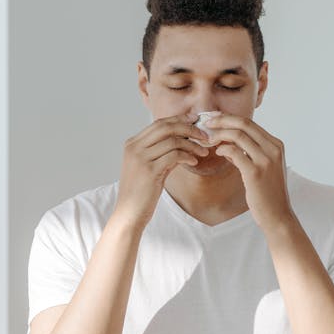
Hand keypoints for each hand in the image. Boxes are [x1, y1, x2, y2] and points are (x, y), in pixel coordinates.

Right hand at [113, 114, 209, 229]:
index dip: (179, 120)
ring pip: (172, 141)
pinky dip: (187, 157)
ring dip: (192, 145)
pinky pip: (174, 156)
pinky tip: (194, 162)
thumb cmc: (140, 193)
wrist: (129, 213)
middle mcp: (134, 147)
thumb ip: (163, 153)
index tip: (195, 121)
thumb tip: (183, 142)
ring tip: (203, 152)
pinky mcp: (149, 171)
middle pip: (166, 127)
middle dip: (189, 128)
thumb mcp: (150, 167)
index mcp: (132, 144)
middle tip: (204, 136)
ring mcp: (140, 158)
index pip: (159, 123)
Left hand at [207, 114, 294, 230]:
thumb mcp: (264, 167)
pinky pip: (234, 152)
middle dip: (222, 120)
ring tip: (209, 139)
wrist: (277, 215)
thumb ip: (249, 152)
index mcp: (276, 145)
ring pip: (238, 135)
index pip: (250, 123)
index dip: (229, 118)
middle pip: (244, 124)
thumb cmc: (268, 193)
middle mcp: (273, 149)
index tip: (215, 119)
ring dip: (219, 134)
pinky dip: (223, 149)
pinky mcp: (255, 172)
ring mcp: (265, 160)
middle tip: (206, 123)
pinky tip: (218, 152)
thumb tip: (227, 143)